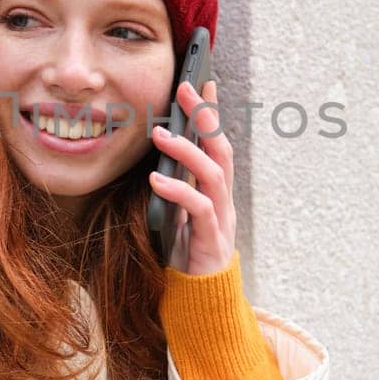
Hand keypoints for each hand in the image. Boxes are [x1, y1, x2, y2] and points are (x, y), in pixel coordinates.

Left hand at [149, 79, 235, 275]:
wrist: (199, 298)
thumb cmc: (184, 250)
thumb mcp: (176, 209)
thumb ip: (173, 182)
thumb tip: (155, 149)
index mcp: (215, 190)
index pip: (217, 142)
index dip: (212, 112)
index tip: (203, 81)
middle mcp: (224, 199)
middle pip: (221, 149)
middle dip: (205, 117)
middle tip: (185, 90)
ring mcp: (221, 219)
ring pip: (214, 175)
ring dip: (188, 150)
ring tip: (160, 134)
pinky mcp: (211, 240)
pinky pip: (200, 209)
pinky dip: (179, 191)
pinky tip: (157, 180)